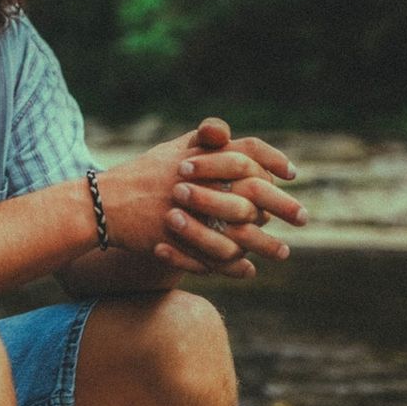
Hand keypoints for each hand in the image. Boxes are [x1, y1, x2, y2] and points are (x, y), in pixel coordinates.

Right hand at [98, 118, 305, 278]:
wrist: (103, 205)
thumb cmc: (142, 175)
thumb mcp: (172, 150)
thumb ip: (204, 141)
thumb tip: (233, 136)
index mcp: (197, 157)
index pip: (246, 152)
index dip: (273, 161)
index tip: (292, 174)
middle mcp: (195, 183)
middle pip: (251, 193)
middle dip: (282, 205)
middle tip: (303, 217)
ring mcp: (185, 213)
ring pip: (237, 231)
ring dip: (264, 244)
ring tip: (282, 252)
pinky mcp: (175, 240)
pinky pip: (212, 258)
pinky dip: (233, 266)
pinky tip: (247, 269)